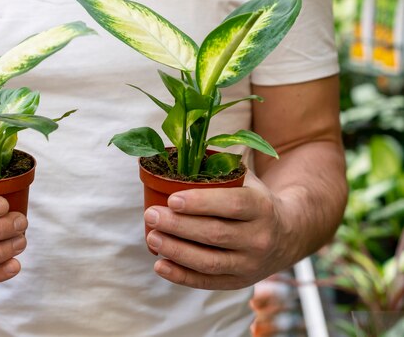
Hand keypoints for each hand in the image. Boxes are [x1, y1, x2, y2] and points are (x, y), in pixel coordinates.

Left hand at [144, 171, 292, 289]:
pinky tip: (160, 265)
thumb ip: (219, 170)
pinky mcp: (239, 282)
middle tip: (151, 214)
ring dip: (176, 250)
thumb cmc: (254, 201)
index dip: (200, 203)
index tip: (172, 199)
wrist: (288, 235)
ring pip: (209, 261)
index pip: (231, 205)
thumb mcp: (247, 181)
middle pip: (214, 234)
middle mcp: (259, 238)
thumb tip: (178, 156)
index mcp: (262, 207)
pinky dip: (181, 276)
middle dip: (178, 225)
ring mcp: (250, 264)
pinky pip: (207, 282)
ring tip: (152, 237)